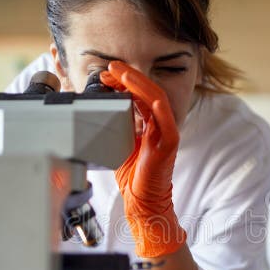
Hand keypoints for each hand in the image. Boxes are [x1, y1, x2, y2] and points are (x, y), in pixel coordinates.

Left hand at [100, 61, 185, 257]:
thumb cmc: (133, 178)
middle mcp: (160, 125)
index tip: (107, 74)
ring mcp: (166, 132)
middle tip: (110, 67)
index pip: (140, 95)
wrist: (143, 202)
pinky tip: (136, 89)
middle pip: (147, 91)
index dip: (125, 81)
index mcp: (150, 125)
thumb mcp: (120, 145)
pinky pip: (163, 115)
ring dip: (137, 82)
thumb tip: (100, 109)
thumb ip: (117, 126)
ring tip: (119, 72)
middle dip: (128, 76)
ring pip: (155, 97)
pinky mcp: (168, 142)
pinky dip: (151, 100)